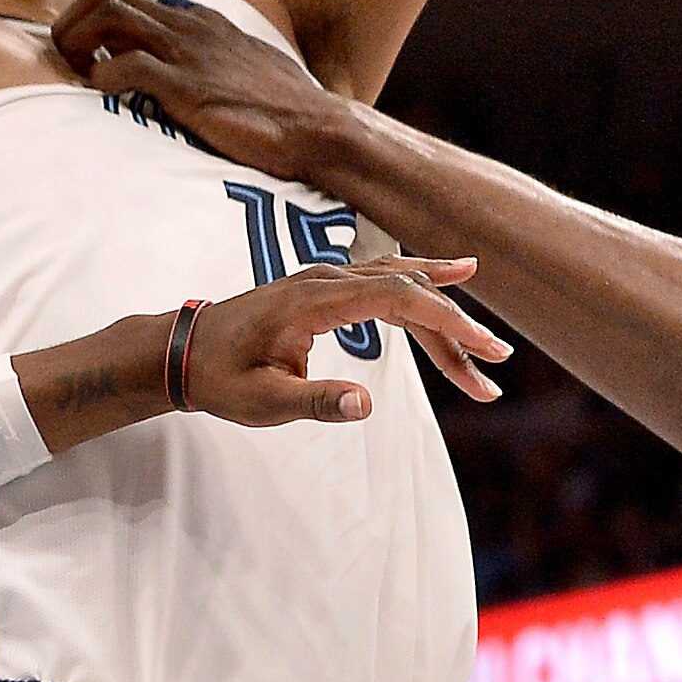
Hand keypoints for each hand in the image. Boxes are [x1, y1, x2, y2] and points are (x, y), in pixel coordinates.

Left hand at [53, 0, 357, 184]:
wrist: (319, 129)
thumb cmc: (283, 112)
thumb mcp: (242, 73)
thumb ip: (210, 65)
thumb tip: (185, 82)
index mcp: (199, 23)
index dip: (92, 24)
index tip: (88, 59)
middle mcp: (189, 28)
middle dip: (72, 23)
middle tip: (69, 64)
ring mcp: (188, 53)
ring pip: (107, 15)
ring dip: (78, 44)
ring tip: (81, 79)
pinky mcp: (189, 87)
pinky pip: (127, 66)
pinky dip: (103, 80)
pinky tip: (107, 100)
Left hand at [186, 256, 511, 416]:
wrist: (183, 351)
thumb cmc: (220, 378)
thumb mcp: (263, 402)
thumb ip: (315, 401)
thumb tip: (366, 408)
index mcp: (314, 300)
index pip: (397, 297)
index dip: (447, 320)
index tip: (484, 347)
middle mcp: (327, 279)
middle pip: (409, 292)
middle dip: (457, 329)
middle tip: (498, 363)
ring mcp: (328, 279)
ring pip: (402, 287)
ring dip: (444, 317)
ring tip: (488, 345)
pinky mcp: (328, 288)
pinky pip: (386, 281)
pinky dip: (423, 284)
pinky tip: (455, 272)